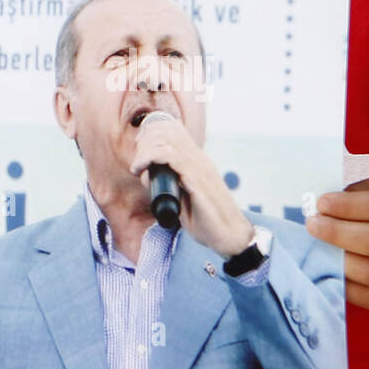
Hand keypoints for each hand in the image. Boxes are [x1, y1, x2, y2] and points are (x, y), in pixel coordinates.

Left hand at [129, 115, 253, 257]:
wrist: (230, 235)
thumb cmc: (208, 222)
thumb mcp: (185, 200)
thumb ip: (172, 187)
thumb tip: (150, 178)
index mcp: (198, 163)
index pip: (176, 133)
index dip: (153, 135)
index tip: (139, 151)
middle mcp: (199, 160)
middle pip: (169, 132)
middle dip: (146, 142)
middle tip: (138, 163)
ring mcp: (199, 167)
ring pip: (167, 141)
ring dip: (146, 150)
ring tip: (138, 167)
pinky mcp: (197, 179)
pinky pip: (171, 157)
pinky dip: (150, 157)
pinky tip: (140, 168)